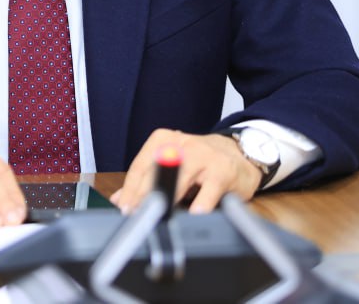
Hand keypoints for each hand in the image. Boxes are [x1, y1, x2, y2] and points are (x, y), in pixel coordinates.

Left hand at [110, 128, 262, 214]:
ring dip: (167, 202)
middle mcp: (181, 145)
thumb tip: (119, 200)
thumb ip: (145, 182)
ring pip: (178, 181)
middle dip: (144, 199)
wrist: (238, 154)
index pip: (140, 167)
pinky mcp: (222, 171)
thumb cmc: (200, 162)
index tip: (125, 209)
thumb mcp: (171, 166)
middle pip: (155, 174)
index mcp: (163, 140)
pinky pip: (207, 193)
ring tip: (157, 218)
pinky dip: (199, 206)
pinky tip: (193, 216)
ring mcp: (202, 156)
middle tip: (137, 218)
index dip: (130, 191)